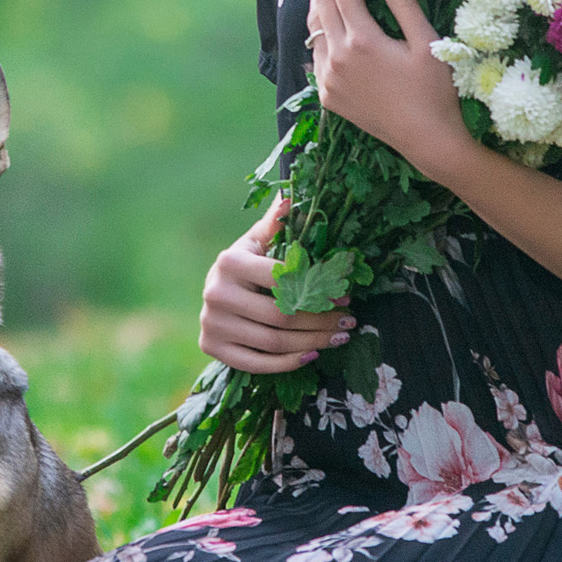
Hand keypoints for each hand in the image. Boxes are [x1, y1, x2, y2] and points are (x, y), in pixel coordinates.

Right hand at [199, 195, 355, 374]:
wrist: (213, 294)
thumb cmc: (244, 265)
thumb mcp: (257, 241)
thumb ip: (275, 224)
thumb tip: (291, 197)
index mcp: (230, 261)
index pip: (281, 279)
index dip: (317, 289)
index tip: (345, 296)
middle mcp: (216, 292)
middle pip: (281, 316)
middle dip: (321, 321)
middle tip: (349, 322)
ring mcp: (212, 323)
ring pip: (273, 342)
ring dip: (313, 342)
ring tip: (339, 338)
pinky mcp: (211, 347)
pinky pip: (256, 363)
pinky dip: (287, 363)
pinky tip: (312, 355)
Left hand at [308, 0, 469, 173]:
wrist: (427, 141)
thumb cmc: (436, 91)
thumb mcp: (426, 42)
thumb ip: (402, 3)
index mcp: (361, 41)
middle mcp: (337, 58)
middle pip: (320, 4)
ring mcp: (328, 79)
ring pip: (314, 30)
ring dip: (318, 2)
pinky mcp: (328, 96)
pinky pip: (318, 55)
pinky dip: (321, 33)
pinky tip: (329, 22)